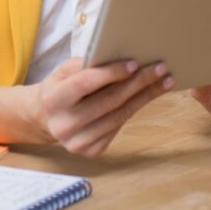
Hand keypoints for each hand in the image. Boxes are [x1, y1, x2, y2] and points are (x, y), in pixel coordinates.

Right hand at [30, 57, 174, 156]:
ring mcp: (78, 142)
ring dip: (145, 96)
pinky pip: (118, 127)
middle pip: (109, 101)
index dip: (111, 73)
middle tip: (160, 69)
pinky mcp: (91, 151)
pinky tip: (148, 96)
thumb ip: (85, 65)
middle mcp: (65, 124)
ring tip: (164, 82)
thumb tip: (120, 58)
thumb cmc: (59, 87)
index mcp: (54, 100)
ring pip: (119, 116)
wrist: (46, 118)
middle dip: (138, 83)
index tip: (134, 63)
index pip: (86, 83)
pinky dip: (135, 109)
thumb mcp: (63, 71)